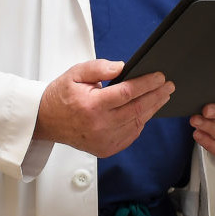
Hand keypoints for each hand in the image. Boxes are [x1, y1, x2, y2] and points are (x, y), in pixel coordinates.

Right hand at [33, 59, 174, 157]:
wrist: (46, 120)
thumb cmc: (61, 95)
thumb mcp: (76, 73)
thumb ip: (99, 68)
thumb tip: (122, 67)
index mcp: (92, 106)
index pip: (127, 93)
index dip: (146, 84)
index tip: (159, 76)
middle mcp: (99, 126)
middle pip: (137, 109)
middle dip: (156, 96)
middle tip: (169, 86)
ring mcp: (104, 140)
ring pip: (137, 123)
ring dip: (152, 109)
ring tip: (162, 96)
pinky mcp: (105, 149)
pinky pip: (130, 135)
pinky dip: (141, 122)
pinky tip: (146, 111)